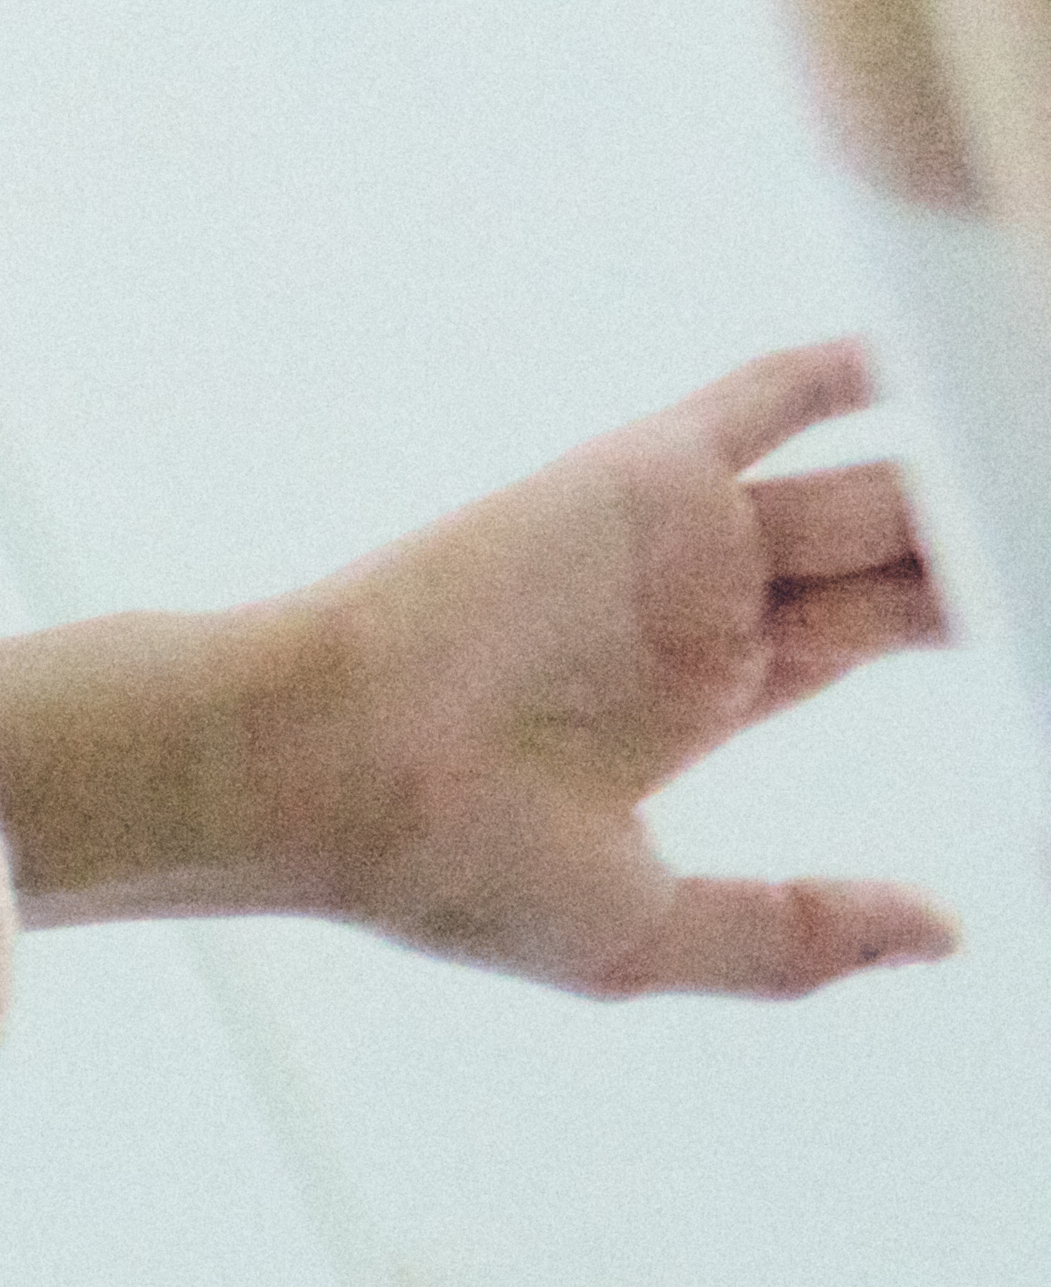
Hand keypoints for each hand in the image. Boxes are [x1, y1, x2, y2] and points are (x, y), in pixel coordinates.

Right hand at [0, 340, 962, 1002]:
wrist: (309, 767)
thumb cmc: (433, 865)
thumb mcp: (635, 932)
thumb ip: (792, 931)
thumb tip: (944, 934)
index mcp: (694, 704)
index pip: (874, 637)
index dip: (979, 620)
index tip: (1046, 618)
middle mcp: (693, 608)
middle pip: (889, 555)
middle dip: (992, 543)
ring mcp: (669, 539)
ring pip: (861, 489)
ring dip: (960, 476)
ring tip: (1046, 457)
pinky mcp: (638, 476)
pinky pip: (767, 402)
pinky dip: (850, 371)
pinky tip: (945, 352)